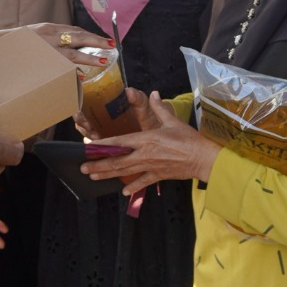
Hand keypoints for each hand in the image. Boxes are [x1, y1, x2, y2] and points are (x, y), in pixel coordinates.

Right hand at [0, 22, 112, 66]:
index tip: (105, 41)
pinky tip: (80, 76)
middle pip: (78, 37)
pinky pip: (58, 67)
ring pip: (71, 54)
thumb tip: (70, 44)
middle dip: (96, 41)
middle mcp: (49, 36)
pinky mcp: (39, 62)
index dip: (91, 36)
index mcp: (49, 28)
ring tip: (103, 62)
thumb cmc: (17, 42)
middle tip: (112, 46)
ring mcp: (44, 49)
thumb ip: (53, 38)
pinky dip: (70, 71)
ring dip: (88, 58)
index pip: (75, 31)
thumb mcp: (36, 34)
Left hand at [83, 92, 220, 191]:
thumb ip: (159, 108)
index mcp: (146, 139)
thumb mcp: (173, 121)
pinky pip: (142, 182)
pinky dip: (133, 187)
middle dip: (98, 165)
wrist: (203, 158)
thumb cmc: (189, 139)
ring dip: (108, 175)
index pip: (119, 143)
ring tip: (94, 177)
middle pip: (117, 161)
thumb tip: (154, 94)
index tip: (89, 148)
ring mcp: (150, 166)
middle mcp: (144, 154)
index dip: (102, 146)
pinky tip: (123, 192)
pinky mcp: (158, 175)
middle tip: (83, 168)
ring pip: (124, 173)